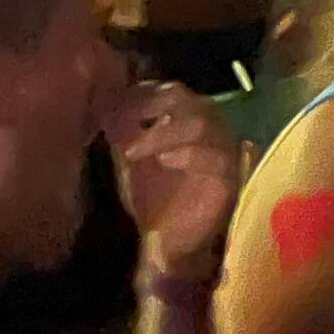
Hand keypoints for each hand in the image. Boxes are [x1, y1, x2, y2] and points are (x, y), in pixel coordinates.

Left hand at [113, 83, 242, 280]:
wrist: (168, 243)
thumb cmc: (150, 197)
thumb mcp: (130, 160)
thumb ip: (122, 131)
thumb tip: (102, 103)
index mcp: (183, 116)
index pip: (165, 89)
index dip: (137, 95)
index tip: (108, 110)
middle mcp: (207, 124)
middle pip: (184, 97)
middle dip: (148, 108)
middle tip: (120, 126)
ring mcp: (222, 147)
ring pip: (201, 121)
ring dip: (163, 132)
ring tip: (135, 150)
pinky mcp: (230, 175)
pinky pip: (217, 156)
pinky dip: (189, 153)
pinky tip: (165, 160)